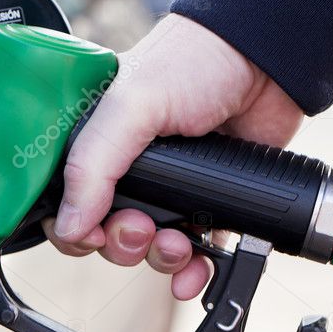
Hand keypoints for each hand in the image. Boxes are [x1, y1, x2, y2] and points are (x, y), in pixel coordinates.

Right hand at [43, 14, 303, 299]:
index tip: (92, 234)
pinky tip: (196, 272)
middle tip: (142, 228)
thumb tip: (69, 227)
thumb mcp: (130, 105)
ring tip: (177, 243)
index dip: (73, 228)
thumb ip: (92, 165)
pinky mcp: (208, 202)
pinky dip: (193, 271)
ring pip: (149, 248)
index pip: (64, 199)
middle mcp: (127, 167)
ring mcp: (170, 187)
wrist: (268, 59)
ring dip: (160, 258)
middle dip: (122, 243)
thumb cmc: (195, 60)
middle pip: (105, 232)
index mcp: (96, 141)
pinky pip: (193, 253)